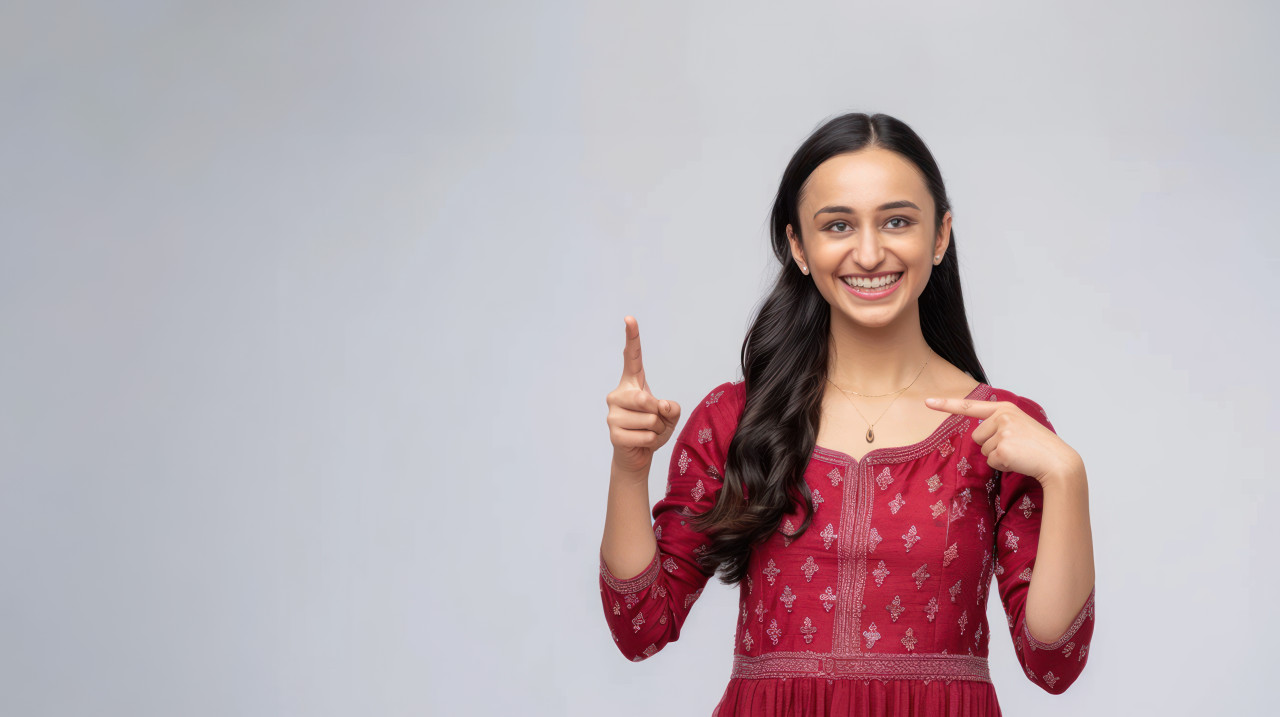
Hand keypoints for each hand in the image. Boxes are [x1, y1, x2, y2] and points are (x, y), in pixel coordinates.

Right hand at [606, 316, 681, 473]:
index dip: (632, 338)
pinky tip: (641, 442)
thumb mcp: (670, 415)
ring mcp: (612, 414)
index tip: (630, 318)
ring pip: (650, 419)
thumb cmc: (653, 429)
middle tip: (656, 422)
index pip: (632, 357)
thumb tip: (660, 406)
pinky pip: (646, 436)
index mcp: (632, 384)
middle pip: (646, 399)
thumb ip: (672, 407)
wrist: (637, 455)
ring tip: (648, 432)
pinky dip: (651, 442)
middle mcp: (618, 394)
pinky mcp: (614, 433)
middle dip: (659, 414)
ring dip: (657, 430)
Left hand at [924, 396, 1076, 484]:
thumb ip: (999, 425)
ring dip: (997, 456)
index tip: (927, 402)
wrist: (1058, 461)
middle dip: (992, 446)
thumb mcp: (1019, 426)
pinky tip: (1018, 461)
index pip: (970, 406)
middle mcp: (1002, 416)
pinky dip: (1002, 465)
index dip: (946, 404)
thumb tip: (981, 435)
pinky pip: (990, 462)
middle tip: (1015, 447)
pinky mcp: (1002, 448)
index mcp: (1005, 409)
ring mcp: (1002, 431)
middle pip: (977, 437)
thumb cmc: (1038, 447)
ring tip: (1018, 454)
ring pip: (983, 450)